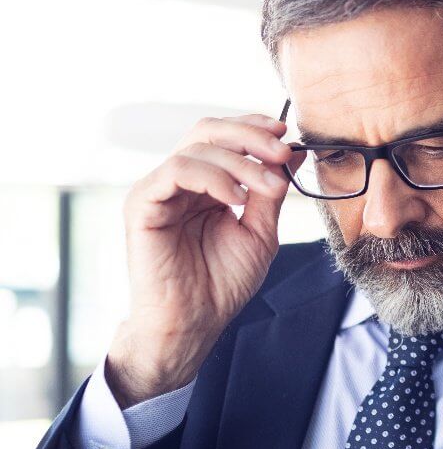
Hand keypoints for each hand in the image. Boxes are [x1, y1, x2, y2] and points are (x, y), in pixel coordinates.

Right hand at [108, 115, 296, 407]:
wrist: (195, 321)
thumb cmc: (222, 283)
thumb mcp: (260, 232)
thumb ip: (271, 192)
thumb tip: (294, 154)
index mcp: (206, 184)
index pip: (225, 137)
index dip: (254, 127)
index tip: (288, 135)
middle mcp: (180, 181)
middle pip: (208, 131)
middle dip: (250, 136)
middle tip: (282, 152)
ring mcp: (159, 190)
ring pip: (197, 148)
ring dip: (241, 162)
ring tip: (269, 187)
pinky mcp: (143, 204)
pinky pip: (175, 171)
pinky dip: (212, 177)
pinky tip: (237, 198)